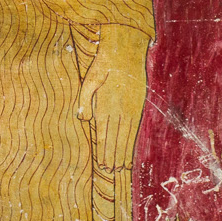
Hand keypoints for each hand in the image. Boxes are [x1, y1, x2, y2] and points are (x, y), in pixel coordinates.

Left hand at [76, 23, 149, 169]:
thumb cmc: (104, 64)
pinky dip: (131, 141)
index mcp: (107, 104)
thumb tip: (83, 118)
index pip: (105, 133)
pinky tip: (129, 149)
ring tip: (119, 167)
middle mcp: (120, 109)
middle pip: (116, 138)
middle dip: (112, 156)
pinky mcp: (137, 104)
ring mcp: (131, 107)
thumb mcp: (90, 78)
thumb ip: (85, 98)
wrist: (126, 50)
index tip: (103, 164)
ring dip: (122, 152)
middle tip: (110, 170)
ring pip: (126, 136)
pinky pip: (134, 127)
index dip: (104, 150)